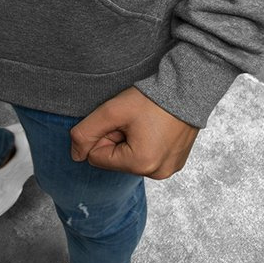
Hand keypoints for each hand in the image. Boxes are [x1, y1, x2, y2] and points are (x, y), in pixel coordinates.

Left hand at [69, 86, 199, 178]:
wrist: (187, 88)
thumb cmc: (152, 99)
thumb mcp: (112, 111)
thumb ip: (86, 132)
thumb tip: (76, 156)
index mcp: (141, 164)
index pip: (97, 158)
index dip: (104, 135)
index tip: (121, 121)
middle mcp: (157, 173)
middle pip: (115, 160)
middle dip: (118, 139)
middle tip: (134, 120)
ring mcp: (169, 169)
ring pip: (131, 159)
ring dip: (132, 141)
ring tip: (147, 122)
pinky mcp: (176, 162)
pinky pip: (149, 157)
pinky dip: (147, 143)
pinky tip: (156, 126)